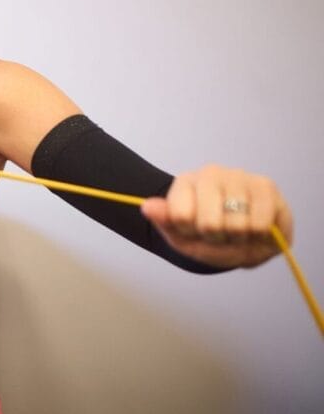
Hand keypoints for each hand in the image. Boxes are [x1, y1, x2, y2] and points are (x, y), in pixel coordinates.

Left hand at [141, 164, 292, 268]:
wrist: (244, 239)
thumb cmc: (208, 237)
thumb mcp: (181, 237)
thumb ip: (165, 222)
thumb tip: (147, 207)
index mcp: (184, 183)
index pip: (180, 216)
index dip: (189, 233)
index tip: (193, 231)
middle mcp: (211, 174)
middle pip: (210, 223)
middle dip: (216, 238)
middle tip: (219, 234)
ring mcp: (239, 177)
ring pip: (237, 224)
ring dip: (239, 238)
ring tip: (238, 232)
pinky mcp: (265, 186)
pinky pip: (261, 222)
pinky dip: (259, 234)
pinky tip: (256, 228)